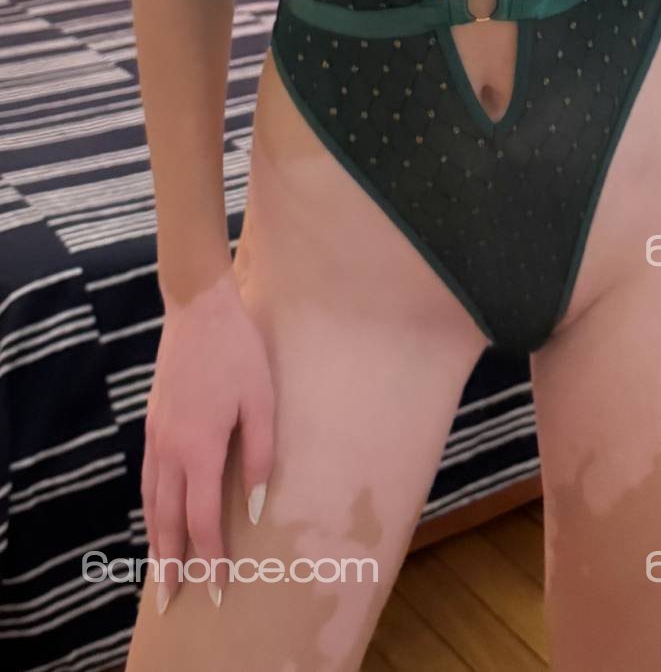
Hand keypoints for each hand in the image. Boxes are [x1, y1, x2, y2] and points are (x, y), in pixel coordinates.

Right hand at [142, 267, 274, 610]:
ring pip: (151, 502)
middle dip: (172, 564)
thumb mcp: (263, 399)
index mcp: (200, 448)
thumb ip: (262, 454)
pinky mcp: (153, 423)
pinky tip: (157, 517)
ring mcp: (156, 436)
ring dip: (156, 541)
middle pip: (167, 520)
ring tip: (162, 572)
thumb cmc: (239, 351)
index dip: (210, 558)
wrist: (198, 308)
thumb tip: (256, 506)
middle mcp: (170, 449)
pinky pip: (147, 478)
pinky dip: (150, 508)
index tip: (216, 589)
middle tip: (174, 601)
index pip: (201, 519)